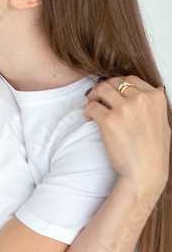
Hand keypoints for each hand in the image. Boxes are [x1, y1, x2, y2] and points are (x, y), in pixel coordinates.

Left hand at [84, 76, 169, 197]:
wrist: (145, 172)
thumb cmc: (154, 152)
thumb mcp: (164, 123)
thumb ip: (156, 105)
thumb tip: (156, 88)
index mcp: (155, 97)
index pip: (131, 79)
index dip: (118, 84)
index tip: (112, 92)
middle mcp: (140, 99)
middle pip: (114, 82)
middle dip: (104, 88)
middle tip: (97, 98)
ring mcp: (124, 108)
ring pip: (101, 89)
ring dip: (93, 95)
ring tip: (92, 105)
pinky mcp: (109, 119)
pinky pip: (91, 106)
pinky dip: (87, 111)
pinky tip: (89, 119)